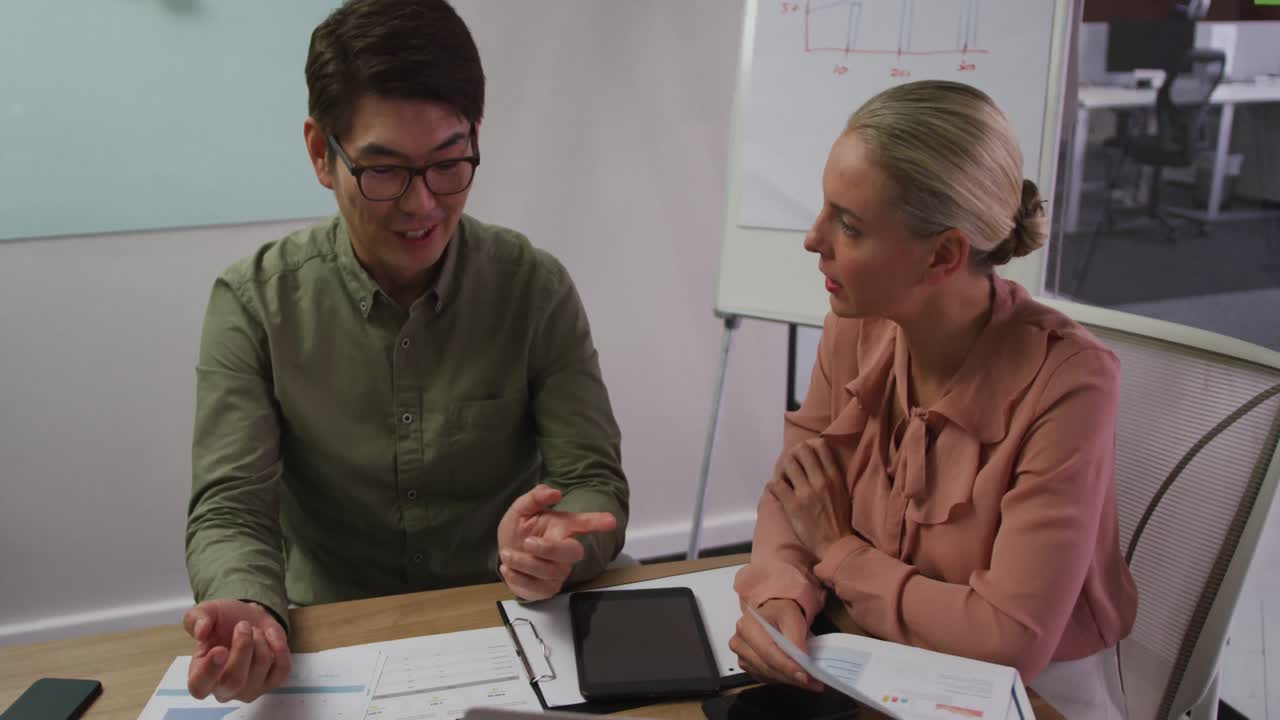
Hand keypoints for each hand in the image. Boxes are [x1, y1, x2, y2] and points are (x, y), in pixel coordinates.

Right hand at [183, 599, 290, 702]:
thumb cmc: (222, 622)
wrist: (249, 619)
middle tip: (243, 625)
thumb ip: (196, 618)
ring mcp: (249, 689)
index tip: (220, 649)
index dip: (210, 671)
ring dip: (260, 639)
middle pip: (233, 681)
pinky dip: (279, 644)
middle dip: (242, 647)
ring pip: (260, 667)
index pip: (199, 687)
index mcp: (199, 676)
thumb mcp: (205, 612)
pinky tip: (269, 635)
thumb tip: (200, 631)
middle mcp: (223, 689)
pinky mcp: (272, 683)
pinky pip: (282, 667)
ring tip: (253, 630)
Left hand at [497, 484, 617, 600]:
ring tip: (507, 553)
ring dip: (524, 562)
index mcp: (562, 528)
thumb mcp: (521, 509)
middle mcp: (564, 550)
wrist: (504, 554)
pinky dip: (518, 578)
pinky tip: (508, 568)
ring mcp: (557, 572)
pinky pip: (538, 589)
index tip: (611, 521)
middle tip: (527, 542)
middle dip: (549, 549)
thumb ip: (536, 497)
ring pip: (550, 571)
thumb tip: (555, 492)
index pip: (584, 524)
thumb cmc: (519, 530)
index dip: (598, 522)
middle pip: (573, 552)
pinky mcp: (546, 589)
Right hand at [729, 598, 822, 690]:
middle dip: (791, 676)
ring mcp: (742, 656)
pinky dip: (781, 679)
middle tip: (812, 681)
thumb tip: (801, 661)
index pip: (768, 653)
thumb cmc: (780, 613)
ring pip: (767, 676)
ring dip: (788, 680)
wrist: (773, 613)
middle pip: (767, 667)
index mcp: (747, 627)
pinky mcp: (747, 666)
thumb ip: (796, 639)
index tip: (804, 676)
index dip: (787, 667)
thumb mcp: (792, 618)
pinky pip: (765, 678)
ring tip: (808, 680)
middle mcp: (740, 642)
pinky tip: (793, 676)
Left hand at [768, 437, 850, 559]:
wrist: (836, 545)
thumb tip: (820, 461)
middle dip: (794, 454)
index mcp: (834, 477)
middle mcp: (820, 481)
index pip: (820, 446)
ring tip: (783, 476)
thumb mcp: (843, 493)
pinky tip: (777, 490)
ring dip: (783, 468)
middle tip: (791, 463)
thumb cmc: (840, 520)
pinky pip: (777, 484)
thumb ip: (833, 475)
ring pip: (788, 464)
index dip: (809, 445)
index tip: (804, 453)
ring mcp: (806, 492)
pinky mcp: (793, 505)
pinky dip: (774, 485)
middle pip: (802, 451)